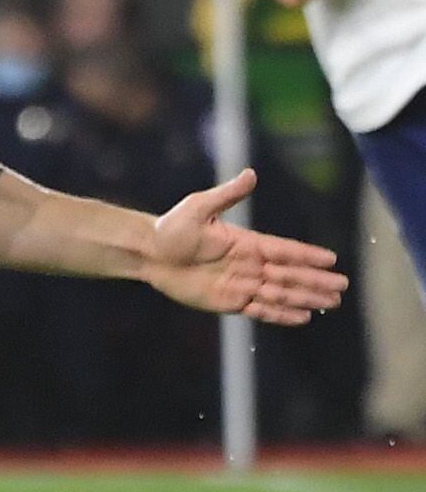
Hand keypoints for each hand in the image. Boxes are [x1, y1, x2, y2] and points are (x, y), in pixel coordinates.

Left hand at [142, 170, 346, 325]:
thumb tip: (251, 173)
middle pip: (289, 275)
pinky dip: (281, 315)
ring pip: (280, 294)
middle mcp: (249, 264)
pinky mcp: (228, 301)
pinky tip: (302, 317)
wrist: (149, 253)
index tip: (332, 260)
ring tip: (331, 304)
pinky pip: (260, 310)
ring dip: (305, 299)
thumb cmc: (172, 228)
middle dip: (316, 281)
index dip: (308, 256)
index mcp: (247, 242)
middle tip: (343, 288)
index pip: (284, 250)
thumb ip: (227, 194)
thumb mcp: (199, 207)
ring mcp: (240, 284)